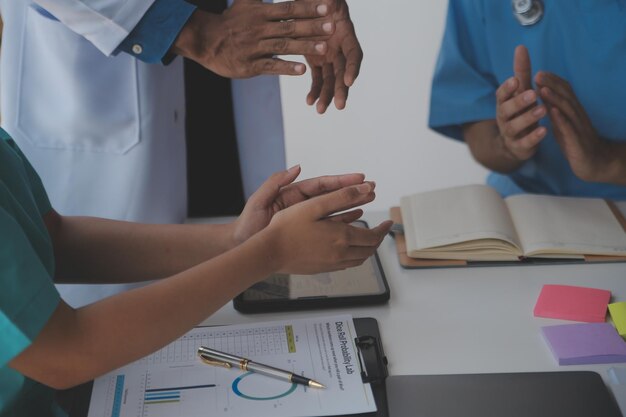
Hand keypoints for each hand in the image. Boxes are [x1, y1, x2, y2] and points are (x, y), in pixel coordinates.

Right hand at [172, 0, 335, 77]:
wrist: (206, 41)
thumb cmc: (230, 21)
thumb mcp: (245, 1)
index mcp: (260, 13)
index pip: (288, 9)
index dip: (308, 8)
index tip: (327, 8)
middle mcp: (259, 29)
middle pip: (290, 27)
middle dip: (312, 27)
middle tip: (332, 26)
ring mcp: (255, 48)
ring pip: (284, 47)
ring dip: (304, 47)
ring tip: (324, 48)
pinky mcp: (251, 65)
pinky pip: (271, 66)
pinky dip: (287, 68)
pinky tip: (302, 70)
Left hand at [233, 165, 368, 242]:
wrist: (243, 243)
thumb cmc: (248, 222)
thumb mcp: (259, 199)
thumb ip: (276, 182)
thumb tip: (296, 168)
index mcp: (293, 193)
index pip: (322, 184)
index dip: (341, 181)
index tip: (358, 177)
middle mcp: (303, 204)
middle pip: (333, 195)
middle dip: (352, 191)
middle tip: (371, 187)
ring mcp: (307, 218)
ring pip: (335, 209)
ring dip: (352, 204)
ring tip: (369, 199)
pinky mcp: (308, 231)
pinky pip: (330, 225)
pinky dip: (344, 220)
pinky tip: (357, 217)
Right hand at [258, 182, 391, 273]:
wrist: (269, 252)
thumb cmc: (287, 227)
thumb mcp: (315, 205)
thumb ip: (342, 196)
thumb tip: (365, 188)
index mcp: (342, 237)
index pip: (373, 236)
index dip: (383, 229)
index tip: (388, 222)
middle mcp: (340, 253)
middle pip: (369, 250)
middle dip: (378, 239)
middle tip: (382, 230)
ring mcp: (331, 264)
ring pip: (359, 259)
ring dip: (368, 249)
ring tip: (369, 239)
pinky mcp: (322, 269)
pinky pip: (346, 264)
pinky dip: (354, 256)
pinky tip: (349, 249)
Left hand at [304, 0, 362, 112]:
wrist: (306, 1)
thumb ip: (329, 2)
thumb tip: (331, 5)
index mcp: (345, 32)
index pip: (354, 53)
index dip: (353, 67)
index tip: (349, 80)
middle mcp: (340, 47)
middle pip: (343, 71)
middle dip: (341, 89)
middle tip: (339, 105)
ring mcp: (328, 55)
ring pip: (330, 79)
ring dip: (326, 95)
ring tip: (321, 110)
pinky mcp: (316, 60)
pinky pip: (317, 78)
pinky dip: (314, 90)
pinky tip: (310, 102)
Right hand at [495, 45, 546, 161]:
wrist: (514, 143)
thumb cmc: (519, 112)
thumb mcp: (520, 92)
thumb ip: (521, 72)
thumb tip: (521, 47)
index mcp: (504, 104)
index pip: (501, 95)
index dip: (507, 88)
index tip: (516, 80)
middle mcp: (504, 118)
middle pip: (506, 110)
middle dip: (518, 102)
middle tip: (532, 94)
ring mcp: (510, 134)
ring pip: (514, 127)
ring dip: (527, 118)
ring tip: (542, 109)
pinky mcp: (519, 147)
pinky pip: (524, 143)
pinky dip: (533, 137)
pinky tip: (544, 130)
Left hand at [535, 71, 620, 182]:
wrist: (596, 163)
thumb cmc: (575, 142)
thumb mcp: (562, 125)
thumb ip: (554, 111)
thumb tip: (543, 98)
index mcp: (573, 112)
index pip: (565, 92)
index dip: (553, 81)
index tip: (539, 72)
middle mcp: (577, 116)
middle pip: (566, 96)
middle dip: (552, 84)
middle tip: (537, 74)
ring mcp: (578, 128)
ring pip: (567, 109)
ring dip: (554, 98)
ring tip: (542, 89)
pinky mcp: (577, 141)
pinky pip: (568, 128)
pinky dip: (560, 119)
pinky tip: (552, 111)